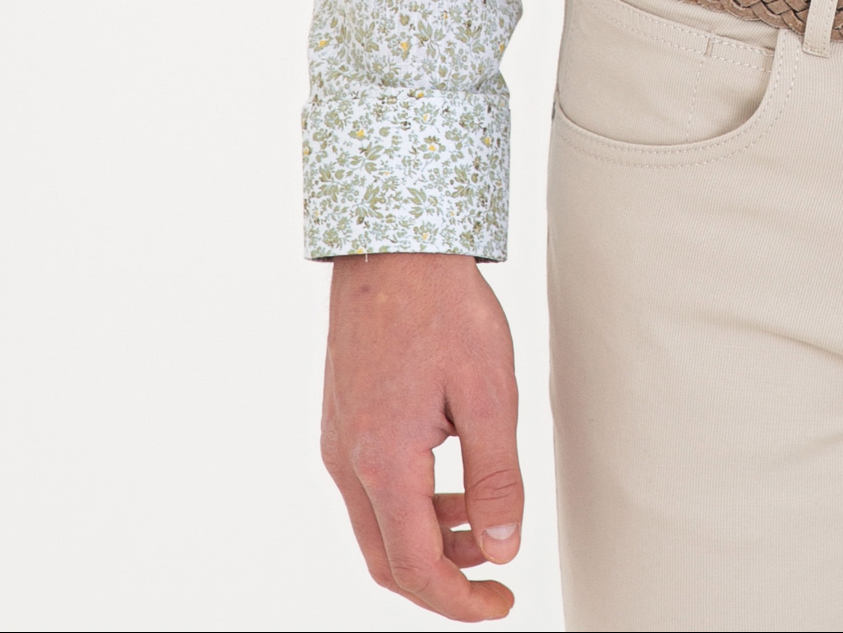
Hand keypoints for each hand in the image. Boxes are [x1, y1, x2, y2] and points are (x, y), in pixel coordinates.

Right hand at [321, 251, 522, 621]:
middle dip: (442, 580)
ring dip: (428, 542)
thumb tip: (504, 548)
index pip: (416, 567)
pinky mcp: (341, 420)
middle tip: (494, 580)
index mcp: (383, 462)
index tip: (501, 605)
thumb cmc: (442, 306)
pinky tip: (451, 484)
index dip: (459, 600)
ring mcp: (338, 441)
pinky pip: (370, 490)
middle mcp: (348, 460)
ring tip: (483, 525)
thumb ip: (496, 478)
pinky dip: (410, 507)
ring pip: (377, 527)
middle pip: (387, 560)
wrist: (393, 246)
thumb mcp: (488, 392)